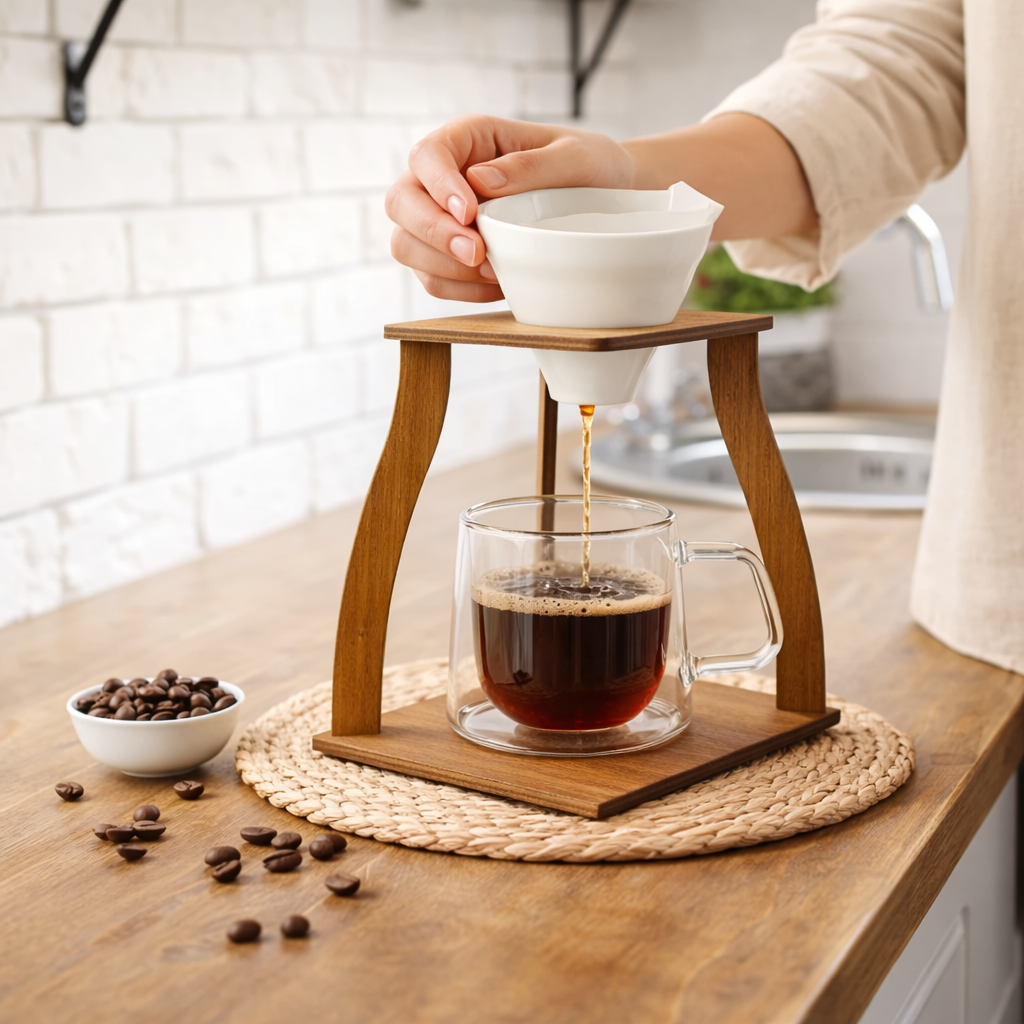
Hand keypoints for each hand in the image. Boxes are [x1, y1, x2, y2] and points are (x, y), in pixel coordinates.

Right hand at [386, 115, 634, 302]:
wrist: (604, 202)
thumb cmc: (589, 169)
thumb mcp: (576, 158)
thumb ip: (531, 166)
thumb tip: (481, 180)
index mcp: (469, 140)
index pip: (428, 155)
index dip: (439, 186)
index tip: (469, 213)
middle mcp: (443, 178)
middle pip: (401, 202)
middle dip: (433, 233)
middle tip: (476, 253)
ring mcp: (439, 219)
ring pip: (406, 245)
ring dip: (443, 266)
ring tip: (493, 271)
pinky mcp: (446, 256)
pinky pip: (431, 279)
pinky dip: (458, 290)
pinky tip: (495, 285)